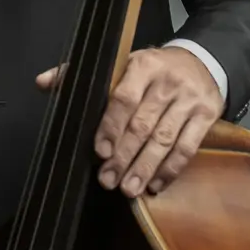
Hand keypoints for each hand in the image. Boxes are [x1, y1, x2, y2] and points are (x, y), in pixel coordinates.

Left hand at [34, 46, 222, 197]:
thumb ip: (79, 72)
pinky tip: (155, 184)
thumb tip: (42, 82)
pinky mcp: (207, 115)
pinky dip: (171, 169)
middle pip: (143, 125)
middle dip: (124, 156)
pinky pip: (188, 148)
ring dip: (145, 168)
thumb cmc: (152, 68)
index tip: (99, 152)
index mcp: (142, 66)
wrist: (202, 60)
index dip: (111, 127)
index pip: (123, 99)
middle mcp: (167, 82)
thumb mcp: (119, 63)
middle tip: (107, 180)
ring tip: (129, 189)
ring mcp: (189, 100)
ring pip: (165, 140)